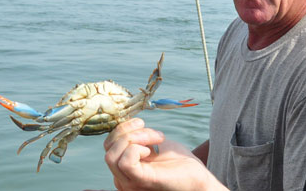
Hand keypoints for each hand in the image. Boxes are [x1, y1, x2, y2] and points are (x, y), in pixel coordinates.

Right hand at [103, 118, 225, 190]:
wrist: (197, 178)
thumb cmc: (177, 162)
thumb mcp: (153, 144)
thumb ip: (137, 138)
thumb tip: (124, 125)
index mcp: (125, 166)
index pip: (109, 144)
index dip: (123, 127)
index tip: (142, 123)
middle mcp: (122, 177)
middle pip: (108, 148)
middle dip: (129, 131)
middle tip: (154, 133)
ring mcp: (130, 182)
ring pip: (112, 155)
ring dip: (135, 137)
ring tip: (157, 139)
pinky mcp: (142, 181)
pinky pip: (125, 163)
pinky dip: (136, 149)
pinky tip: (151, 151)